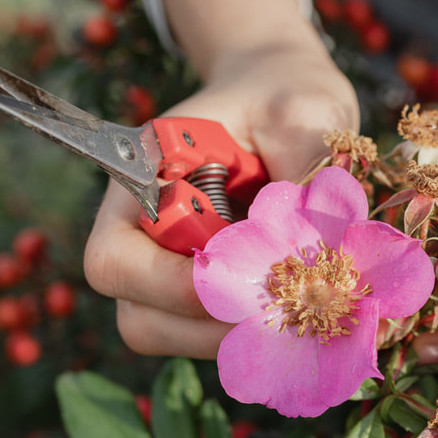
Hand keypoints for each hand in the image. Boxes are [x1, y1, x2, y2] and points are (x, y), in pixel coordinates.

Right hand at [83, 42, 357, 357]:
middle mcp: (142, 238)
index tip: (244, 279)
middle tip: (285, 308)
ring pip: (175, 338)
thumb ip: (306, 166)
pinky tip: (303, 307)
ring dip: (235, 336)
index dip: (170, 286)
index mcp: (141, 184)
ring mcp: (169, 275)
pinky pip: (212, 340)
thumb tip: (323, 243)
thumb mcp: (302, 110)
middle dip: (210, 325)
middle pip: (138, 319)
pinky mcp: (206, 299)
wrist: (289, 104)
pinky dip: (256, 336)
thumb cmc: (285, 98)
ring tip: (301, 307)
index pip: (115, 261)